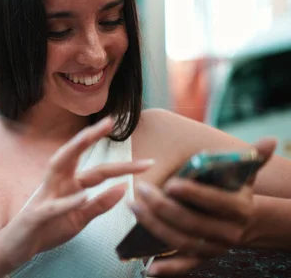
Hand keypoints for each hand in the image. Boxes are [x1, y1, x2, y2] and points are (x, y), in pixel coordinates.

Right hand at [0, 117, 153, 268]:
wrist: (17, 247)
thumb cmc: (48, 229)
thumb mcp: (80, 219)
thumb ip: (100, 204)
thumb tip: (124, 187)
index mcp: (69, 184)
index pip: (98, 170)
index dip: (120, 165)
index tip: (145, 157)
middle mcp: (57, 183)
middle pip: (74, 155)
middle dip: (89, 136)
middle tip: (108, 121)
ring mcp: (45, 196)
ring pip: (57, 166)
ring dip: (72, 150)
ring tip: (88, 137)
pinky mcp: (36, 215)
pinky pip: (53, 206)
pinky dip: (68, 201)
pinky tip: (83, 195)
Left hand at [130, 138, 276, 276]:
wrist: (245, 221)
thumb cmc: (235, 190)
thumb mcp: (245, 174)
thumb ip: (252, 158)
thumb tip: (270, 140)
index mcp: (238, 208)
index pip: (215, 201)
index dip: (193, 194)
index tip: (170, 183)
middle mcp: (227, 232)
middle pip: (192, 222)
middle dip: (163, 207)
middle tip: (141, 190)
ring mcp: (214, 247)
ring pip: (182, 241)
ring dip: (155, 227)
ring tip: (135, 207)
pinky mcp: (202, 258)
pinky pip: (183, 267)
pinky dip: (167, 269)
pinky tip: (148, 267)